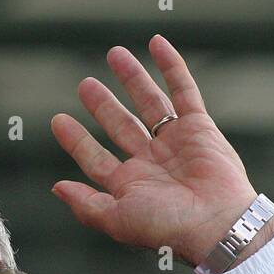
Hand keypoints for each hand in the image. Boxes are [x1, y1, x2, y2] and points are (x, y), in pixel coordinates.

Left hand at [51, 35, 273, 267]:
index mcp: (130, 186)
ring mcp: (175, 143)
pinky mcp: (199, 128)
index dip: (77, 141)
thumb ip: (86, 204)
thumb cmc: (168, 228)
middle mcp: (151, 163)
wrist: (216, 223)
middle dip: (103, 106)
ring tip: (114, 55)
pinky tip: (157, 45)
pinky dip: (172, 67)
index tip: (58, 121)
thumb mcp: (117, 220)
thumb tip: (57, 188)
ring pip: (150, 104)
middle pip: (121, 126)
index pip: (96, 159)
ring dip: (133, 79)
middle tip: (85, 85)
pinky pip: (184, 91)